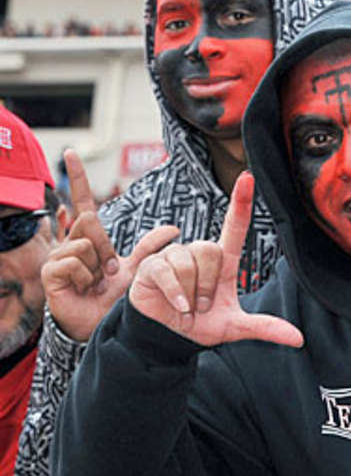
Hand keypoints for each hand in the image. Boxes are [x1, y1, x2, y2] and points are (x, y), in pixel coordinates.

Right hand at [42, 149, 179, 341]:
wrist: (103, 323)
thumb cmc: (115, 297)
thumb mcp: (138, 269)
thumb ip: (152, 248)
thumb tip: (174, 229)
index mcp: (90, 238)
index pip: (83, 202)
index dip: (78, 177)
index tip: (72, 152)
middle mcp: (71, 242)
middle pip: (90, 221)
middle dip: (106, 247)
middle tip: (108, 271)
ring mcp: (58, 255)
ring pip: (85, 242)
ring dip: (98, 266)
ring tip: (96, 282)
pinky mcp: (50, 271)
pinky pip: (74, 261)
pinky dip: (86, 277)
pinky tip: (84, 288)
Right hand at [128, 173, 302, 347]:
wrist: (169, 337)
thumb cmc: (201, 325)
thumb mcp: (235, 327)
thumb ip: (265, 328)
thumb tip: (298, 339)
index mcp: (223, 262)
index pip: (234, 227)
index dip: (240, 203)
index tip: (247, 178)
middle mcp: (198, 253)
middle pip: (210, 249)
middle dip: (208, 284)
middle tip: (202, 304)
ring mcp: (173, 256)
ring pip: (188, 261)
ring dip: (191, 292)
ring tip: (187, 305)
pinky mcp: (151, 265)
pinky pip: (167, 271)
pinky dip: (175, 293)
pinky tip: (176, 305)